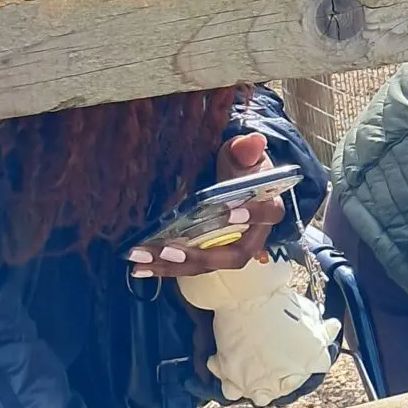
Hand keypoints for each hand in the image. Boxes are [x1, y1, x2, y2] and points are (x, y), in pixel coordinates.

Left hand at [127, 130, 285, 280]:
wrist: (232, 178)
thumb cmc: (241, 166)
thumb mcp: (243, 153)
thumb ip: (247, 149)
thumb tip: (254, 141)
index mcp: (267, 208)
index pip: (268, 214)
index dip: (253, 215)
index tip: (229, 212)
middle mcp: (251, 236)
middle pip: (232, 255)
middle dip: (200, 255)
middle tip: (169, 250)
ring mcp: (227, 249)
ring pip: (205, 265)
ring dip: (172, 265)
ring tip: (142, 261)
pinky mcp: (207, 254)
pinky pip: (189, 266)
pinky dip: (163, 267)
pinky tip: (140, 267)